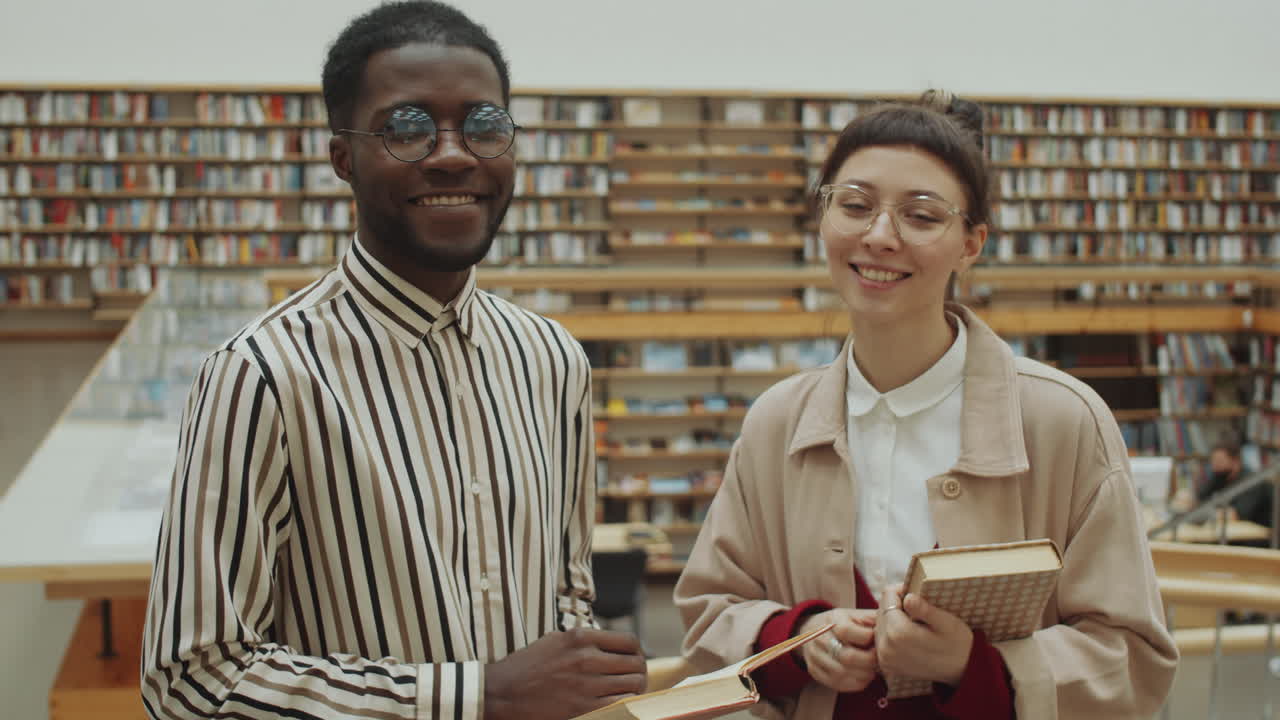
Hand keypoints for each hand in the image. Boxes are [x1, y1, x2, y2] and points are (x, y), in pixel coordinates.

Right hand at [484, 628, 646, 719]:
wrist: (501, 693)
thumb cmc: (526, 667)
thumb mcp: (555, 641)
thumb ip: (584, 640)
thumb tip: (612, 645)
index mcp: (580, 637)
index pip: (629, 641)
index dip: (637, 652)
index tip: (634, 659)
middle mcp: (585, 658)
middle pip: (635, 664)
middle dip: (639, 672)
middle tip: (635, 679)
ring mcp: (585, 684)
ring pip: (633, 685)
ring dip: (635, 690)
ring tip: (629, 693)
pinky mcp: (582, 708)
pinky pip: (620, 705)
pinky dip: (625, 705)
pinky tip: (618, 704)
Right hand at [796, 608, 878, 692]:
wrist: (812, 630)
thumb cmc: (841, 623)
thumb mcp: (855, 615)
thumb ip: (872, 618)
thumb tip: (891, 623)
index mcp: (832, 621)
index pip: (847, 631)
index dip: (867, 639)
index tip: (878, 642)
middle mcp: (820, 638)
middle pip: (846, 656)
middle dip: (869, 661)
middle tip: (878, 660)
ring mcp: (815, 656)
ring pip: (842, 673)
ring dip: (863, 675)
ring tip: (872, 670)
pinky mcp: (815, 671)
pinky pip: (836, 683)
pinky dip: (854, 683)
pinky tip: (863, 677)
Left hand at [875, 584, 972, 687]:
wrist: (961, 671)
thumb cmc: (957, 644)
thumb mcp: (947, 623)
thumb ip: (925, 610)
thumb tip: (908, 598)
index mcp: (899, 633)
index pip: (888, 596)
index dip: (901, 590)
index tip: (915, 593)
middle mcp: (886, 647)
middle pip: (881, 610)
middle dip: (896, 604)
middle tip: (917, 606)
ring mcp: (884, 658)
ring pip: (879, 624)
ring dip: (892, 619)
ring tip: (914, 620)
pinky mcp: (886, 665)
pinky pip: (881, 639)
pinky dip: (891, 633)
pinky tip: (908, 634)